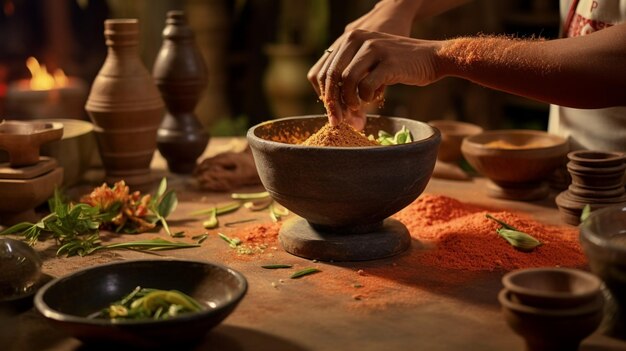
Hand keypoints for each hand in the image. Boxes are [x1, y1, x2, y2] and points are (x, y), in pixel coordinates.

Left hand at [319, 30, 442, 125]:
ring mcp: (374, 48)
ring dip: (350, 102)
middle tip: (339, 121)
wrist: (433, 58)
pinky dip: (366, 98)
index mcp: (350, 39)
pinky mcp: (388, 62)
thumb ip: (351, 82)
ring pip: (347, 81)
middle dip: (333, 103)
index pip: (323, 70)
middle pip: (332, 76)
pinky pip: (366, 86)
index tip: (332, 113)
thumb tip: (336, 113)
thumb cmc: (400, 67)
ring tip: (359, 109)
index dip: (324, 96)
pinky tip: (374, 98)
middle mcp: (358, 39)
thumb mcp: (370, 67)